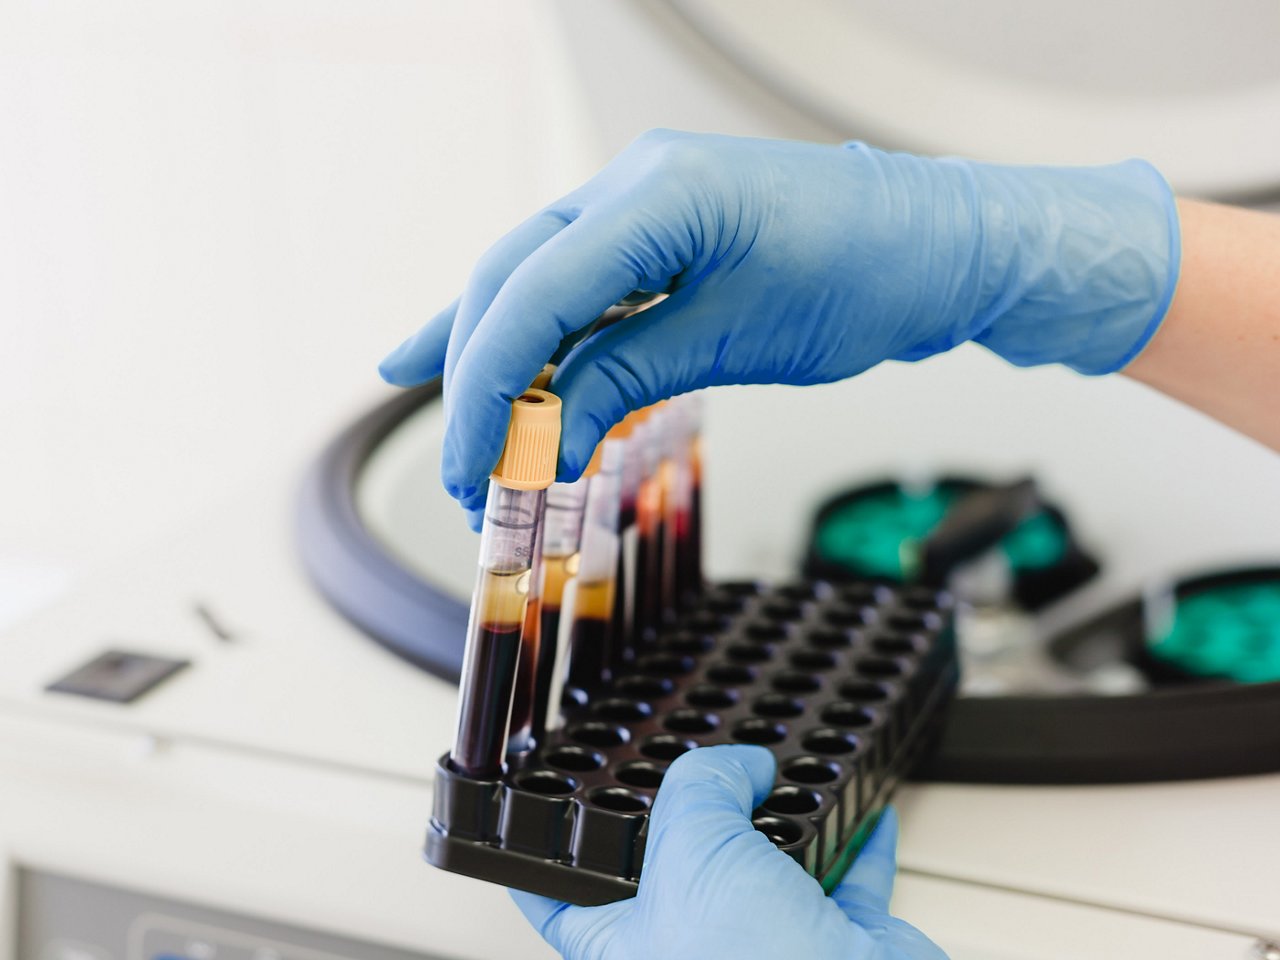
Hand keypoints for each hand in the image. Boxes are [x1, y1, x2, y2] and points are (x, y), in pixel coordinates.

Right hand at [379, 130, 1177, 523]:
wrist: (940, 246)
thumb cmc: (870, 273)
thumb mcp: (740, 338)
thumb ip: (627, 377)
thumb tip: (547, 441)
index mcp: (657, 192)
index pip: (532, 293)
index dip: (487, 387)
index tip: (472, 466)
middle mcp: (633, 184)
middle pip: (510, 281)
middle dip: (475, 379)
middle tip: (464, 471)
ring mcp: (641, 206)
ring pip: (529, 282)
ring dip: (492, 360)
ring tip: (449, 428)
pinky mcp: (656, 239)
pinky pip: (573, 289)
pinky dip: (533, 338)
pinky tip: (482, 362)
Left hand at [510, 745, 947, 959]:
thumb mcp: (695, 846)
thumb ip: (701, 784)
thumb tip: (740, 766)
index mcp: (628, 949)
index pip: (563, 900)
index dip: (553, 851)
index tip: (548, 810)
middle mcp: (694, 951)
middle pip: (680, 868)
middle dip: (694, 818)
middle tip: (698, 772)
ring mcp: (765, 951)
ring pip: (766, 870)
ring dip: (783, 821)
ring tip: (779, 778)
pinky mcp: (835, 946)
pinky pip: (844, 882)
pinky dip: (855, 842)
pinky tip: (861, 813)